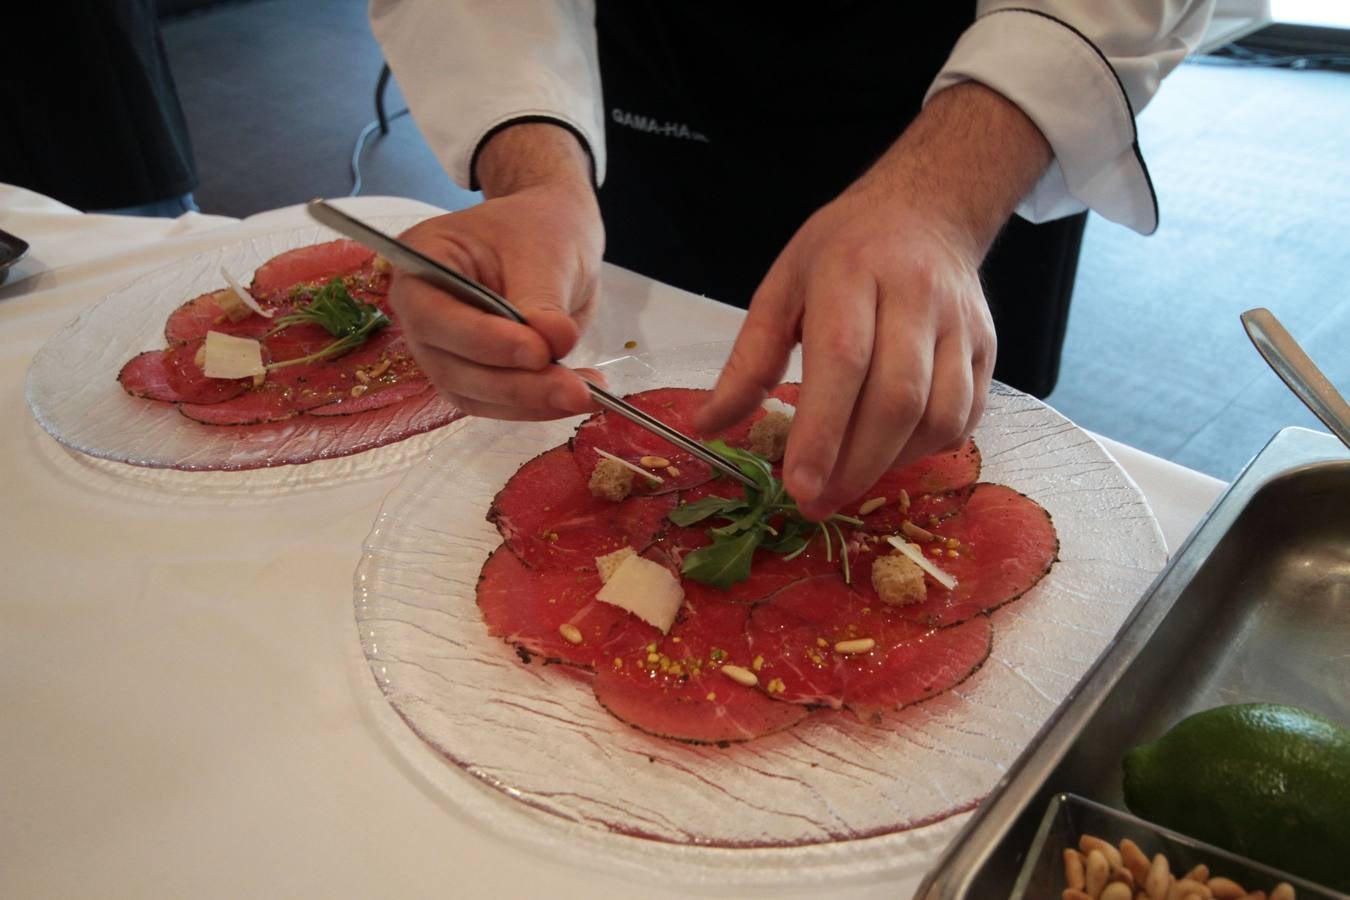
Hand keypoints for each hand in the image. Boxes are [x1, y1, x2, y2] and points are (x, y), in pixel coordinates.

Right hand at [387, 124, 604, 419]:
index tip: (538, 351)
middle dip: (514, 384)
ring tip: (585, 394)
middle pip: (451, 365)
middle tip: (573, 389)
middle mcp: (422, 310)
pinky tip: (579, 396)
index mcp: (422, 260)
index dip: (480, 341)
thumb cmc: (541, 228)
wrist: (555, 236)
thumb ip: (543, 299)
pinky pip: (498, 403)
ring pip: (474, 393)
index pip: (432, 314)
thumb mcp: (546, 250)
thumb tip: (552, 343)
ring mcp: (444, 348)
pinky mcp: (473, 375)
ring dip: (530, 402)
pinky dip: (537, 406)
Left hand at [696, 83, 1050, 518]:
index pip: (843, 361)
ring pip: (938, 415)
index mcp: (852, 274)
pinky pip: (965, 417)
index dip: (822, 432)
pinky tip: (889, 455)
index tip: (798, 486)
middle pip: (896, 399)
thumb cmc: (842, 253)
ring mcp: (960, 324)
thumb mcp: (782, 288)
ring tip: (847, 482)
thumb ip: (748, 360)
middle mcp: (915, 297)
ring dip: (891, 464)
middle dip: (855, 466)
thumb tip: (708, 427)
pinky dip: (926, 450)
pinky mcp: (987, 349)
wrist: (927, 211)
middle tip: (816, 503)